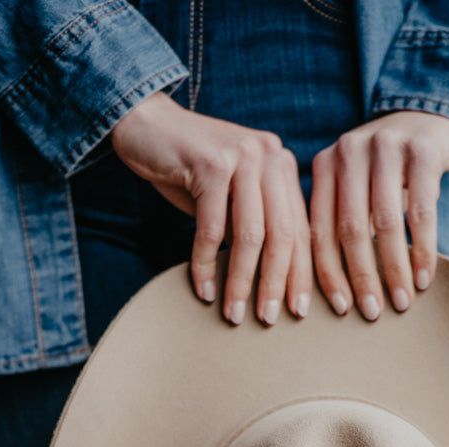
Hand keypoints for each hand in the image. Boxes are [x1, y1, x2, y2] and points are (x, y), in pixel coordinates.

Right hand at [112, 92, 311, 325]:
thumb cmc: (189, 170)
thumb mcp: (231, 199)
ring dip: (241, 281)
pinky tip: (204, 290)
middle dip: (276, 284)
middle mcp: (270, 156)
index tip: (300, 312)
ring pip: (250, 235)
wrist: (146, 124)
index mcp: (282, 166)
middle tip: (269, 320)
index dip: (302, 275)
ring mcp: (243, 156)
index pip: (301, 229)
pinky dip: (206, 264)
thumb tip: (271, 283)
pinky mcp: (212, 163)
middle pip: (283, 234)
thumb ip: (253, 228)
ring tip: (234, 314)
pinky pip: (212, 228)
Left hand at [310, 112, 448, 318]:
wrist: (432, 118)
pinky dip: (424, 250)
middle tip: (373, 314)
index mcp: (325, 166)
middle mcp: (349, 151)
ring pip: (385, 222)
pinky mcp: (423, 150)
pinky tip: (424, 278)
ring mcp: (386, 146)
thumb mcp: (356, 188)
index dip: (328, 274)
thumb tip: (336, 294)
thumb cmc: (387, 171)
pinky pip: (422, 211)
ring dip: (395, 269)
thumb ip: (340, 223)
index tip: (341, 309)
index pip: (318, 229)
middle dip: (362, 278)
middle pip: (350, 228)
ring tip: (402, 302)